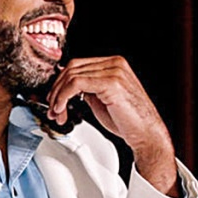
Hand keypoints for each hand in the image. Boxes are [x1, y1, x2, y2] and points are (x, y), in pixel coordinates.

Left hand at [46, 56, 178, 195]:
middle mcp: (114, 64)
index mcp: (113, 64)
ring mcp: (114, 71)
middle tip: (52, 109)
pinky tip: (62, 109)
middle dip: (56, 90)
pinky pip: (76, 84)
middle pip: (71, 68)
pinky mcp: (110, 82)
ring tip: (57, 113)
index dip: (59, 83)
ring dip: (57, 97)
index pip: (76, 65)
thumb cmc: (127, 121)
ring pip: (71, 76)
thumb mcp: (101, 99)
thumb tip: (65, 88)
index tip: (53, 100)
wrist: (146, 134)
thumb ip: (86, 89)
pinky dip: (63, 97)